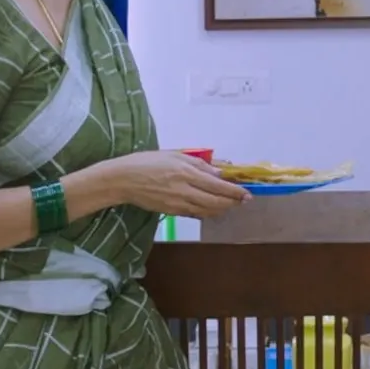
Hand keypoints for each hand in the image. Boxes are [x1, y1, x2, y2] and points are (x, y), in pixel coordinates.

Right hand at [109, 151, 250, 218]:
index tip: (246, 194)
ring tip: (230, 205)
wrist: (123, 180)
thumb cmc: (147, 162)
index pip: (218, 186)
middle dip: (232, 203)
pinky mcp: (172, 212)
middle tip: (243, 201)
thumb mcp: (174, 154)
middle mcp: (185, 190)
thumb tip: (218, 172)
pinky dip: (207, 212)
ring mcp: (178, 204)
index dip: (234, 192)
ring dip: (221, 209)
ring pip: (207, 211)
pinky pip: (194, 214)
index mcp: (186, 173)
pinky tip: (212, 209)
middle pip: (216, 202)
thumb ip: (198, 164)